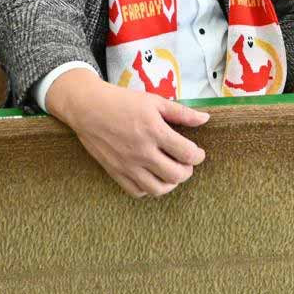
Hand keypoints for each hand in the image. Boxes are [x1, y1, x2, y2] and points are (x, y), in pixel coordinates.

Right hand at [47, 69, 208, 198]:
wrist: (88, 108)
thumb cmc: (122, 102)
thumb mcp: (155, 102)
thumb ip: (182, 113)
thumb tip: (205, 119)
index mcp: (155, 131)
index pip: (187, 154)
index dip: (198, 156)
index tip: (197, 152)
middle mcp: (142, 152)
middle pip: (176, 175)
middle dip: (188, 170)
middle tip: (186, 162)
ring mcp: (127, 165)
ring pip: (158, 189)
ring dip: (171, 183)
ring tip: (171, 171)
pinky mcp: (115, 172)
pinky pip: (137, 191)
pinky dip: (149, 188)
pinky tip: (152, 176)